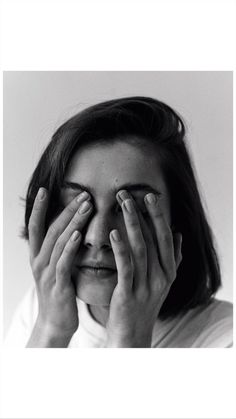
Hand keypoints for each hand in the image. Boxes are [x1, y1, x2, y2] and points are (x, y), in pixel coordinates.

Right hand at [26, 187, 91, 346]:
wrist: (55, 323)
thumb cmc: (60, 293)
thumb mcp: (55, 268)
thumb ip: (60, 250)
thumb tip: (72, 229)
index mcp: (38, 257)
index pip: (35, 227)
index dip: (39, 208)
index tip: (45, 190)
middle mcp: (39, 262)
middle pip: (52, 230)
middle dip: (67, 210)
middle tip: (83, 194)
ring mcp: (47, 274)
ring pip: (58, 242)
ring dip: (73, 223)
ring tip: (85, 207)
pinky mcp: (58, 286)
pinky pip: (63, 263)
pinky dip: (70, 248)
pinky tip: (79, 235)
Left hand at [106, 190, 181, 347]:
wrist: (133, 335)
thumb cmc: (144, 304)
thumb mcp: (163, 282)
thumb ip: (172, 258)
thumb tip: (178, 235)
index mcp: (169, 271)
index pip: (165, 237)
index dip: (158, 216)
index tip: (149, 196)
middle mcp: (161, 277)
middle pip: (153, 239)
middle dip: (141, 214)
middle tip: (128, 193)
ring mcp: (146, 286)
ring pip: (140, 249)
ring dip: (131, 224)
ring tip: (122, 204)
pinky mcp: (128, 295)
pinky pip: (126, 268)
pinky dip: (120, 249)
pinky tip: (113, 232)